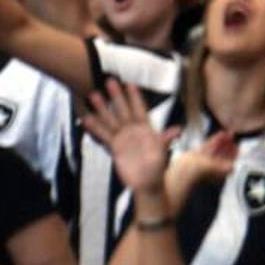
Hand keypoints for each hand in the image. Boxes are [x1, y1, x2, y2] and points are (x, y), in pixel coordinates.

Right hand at [84, 78, 172, 194]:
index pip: (140, 108)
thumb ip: (166, 139)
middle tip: (110, 80)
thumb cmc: (158, 168)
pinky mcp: (115, 147)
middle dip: (117, 96)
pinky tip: (87, 118)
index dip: (135, 97)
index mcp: (146, 129)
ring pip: (111, 119)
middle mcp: (133, 130)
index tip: (129, 83)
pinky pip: (104, 135)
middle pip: (123, 110)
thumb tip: (177, 130)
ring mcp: (123, 138)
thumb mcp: (163, 152)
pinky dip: (95, 127)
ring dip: (102, 108)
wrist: (147, 184)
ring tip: (94, 95)